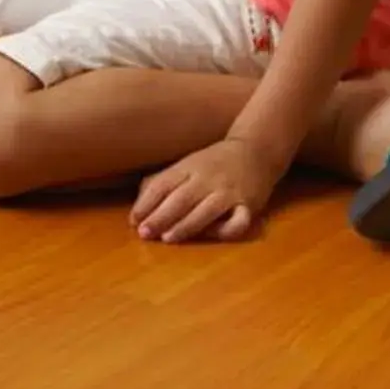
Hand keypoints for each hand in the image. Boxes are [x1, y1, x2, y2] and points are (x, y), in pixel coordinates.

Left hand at [133, 137, 284, 242]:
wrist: (256, 150)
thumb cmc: (214, 163)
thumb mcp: (187, 165)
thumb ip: (164, 180)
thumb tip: (139, 203)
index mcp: (189, 167)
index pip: (163, 185)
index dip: (146, 203)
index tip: (133, 221)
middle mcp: (207, 178)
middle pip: (180, 199)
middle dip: (160, 216)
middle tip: (144, 233)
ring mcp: (228, 192)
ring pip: (205, 211)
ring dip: (185, 225)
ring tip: (167, 238)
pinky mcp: (249, 205)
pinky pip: (238, 221)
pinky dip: (226, 229)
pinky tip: (213, 236)